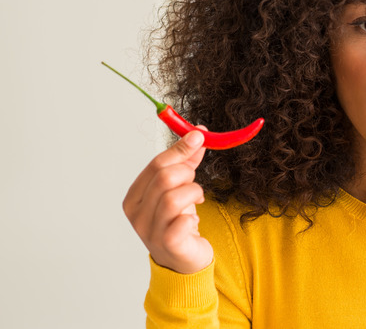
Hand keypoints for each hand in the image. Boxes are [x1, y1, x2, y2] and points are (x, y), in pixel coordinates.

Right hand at [123, 129, 212, 273]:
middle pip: (164, 178)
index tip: (199, 135)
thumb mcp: (179, 189)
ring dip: (193, 193)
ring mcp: (150, 231)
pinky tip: (193, 220)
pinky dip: (193, 216)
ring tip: (197, 201)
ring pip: (174, 197)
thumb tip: (196, 135)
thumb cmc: (177, 223)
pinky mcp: (168, 244)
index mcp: (134, 197)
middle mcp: (136, 214)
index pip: (156, 165)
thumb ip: (185, 163)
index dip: (180, 148)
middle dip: (187, 173)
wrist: (183, 262)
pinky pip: (183, 221)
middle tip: (194, 181)